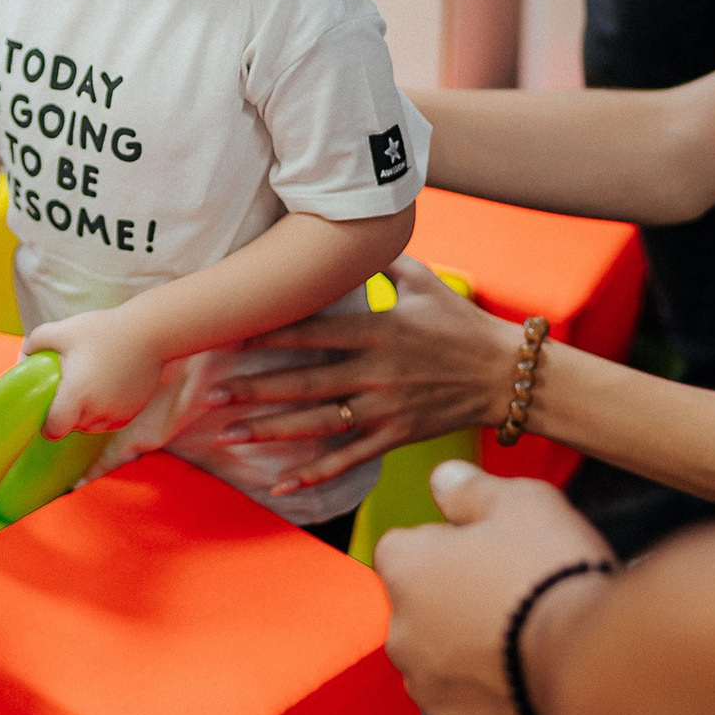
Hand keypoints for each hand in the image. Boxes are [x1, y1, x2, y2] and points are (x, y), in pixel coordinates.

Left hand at [24, 308, 165, 439]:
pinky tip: (105, 389)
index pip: (54, 430)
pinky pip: (109, 422)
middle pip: (72, 427)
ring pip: (91, 427)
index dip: (47, 423)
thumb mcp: (65, 330)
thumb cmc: (105, 330)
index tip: (47, 410)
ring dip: (85, 414)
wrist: (151, 333)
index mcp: (77, 394)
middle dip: (66, 413)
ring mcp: (116, 414)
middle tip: (68, 387)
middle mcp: (97, 411)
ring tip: (88, 386)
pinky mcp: (131, 413)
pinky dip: (103, 412)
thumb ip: (37, 341)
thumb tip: (24, 354)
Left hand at [204, 259, 519, 490]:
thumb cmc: (461, 322)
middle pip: (306, 382)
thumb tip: (348, 232)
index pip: (314, 333)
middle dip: (255, 389)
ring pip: (319, 423)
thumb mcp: (423, 280)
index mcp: (379, 330)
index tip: (230, 338)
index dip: (270, 336)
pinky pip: (349, 457)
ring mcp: (385, 408)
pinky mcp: (394, 436)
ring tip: (230, 434)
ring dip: (272, 430)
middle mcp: (376, 371)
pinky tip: (282, 481)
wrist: (505, 374)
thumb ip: (380, 260)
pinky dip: (315, 471)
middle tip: (210, 394)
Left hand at [375, 461, 613, 714]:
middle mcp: (401, 635)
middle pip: (422, 610)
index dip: (448, 545)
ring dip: (473, 655)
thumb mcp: (521, 502)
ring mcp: (429, 694)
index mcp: (406, 570)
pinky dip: (494, 704)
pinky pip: (471, 714)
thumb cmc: (553, 574)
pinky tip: (535, 687)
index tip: (491, 551)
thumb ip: (471, 489)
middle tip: (519, 597)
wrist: (595, 669)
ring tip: (532, 644)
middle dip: (457, 604)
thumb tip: (440, 478)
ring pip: (443, 665)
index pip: (404, 548)